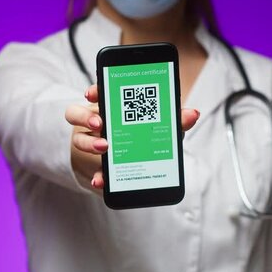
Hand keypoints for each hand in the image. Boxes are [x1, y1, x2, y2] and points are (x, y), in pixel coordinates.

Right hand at [65, 84, 199, 193]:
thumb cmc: (147, 137)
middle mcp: (96, 122)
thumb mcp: (162, 127)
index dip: (93, 90)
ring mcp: (91, 142)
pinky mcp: (94, 166)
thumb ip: (175, 120)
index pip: (96, 93)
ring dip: (90, 143)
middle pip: (78, 113)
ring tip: (105, 148)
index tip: (91, 94)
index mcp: (111, 107)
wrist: (136, 166)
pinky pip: (89, 169)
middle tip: (100, 123)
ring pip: (79, 138)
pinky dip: (97, 176)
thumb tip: (193, 114)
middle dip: (87, 117)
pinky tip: (101, 181)